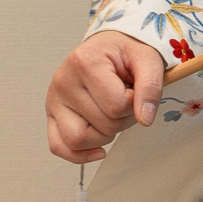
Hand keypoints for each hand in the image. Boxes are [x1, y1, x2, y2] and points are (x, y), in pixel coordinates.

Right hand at [45, 31, 167, 161]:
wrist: (109, 46)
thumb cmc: (126, 52)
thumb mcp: (147, 59)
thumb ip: (151, 87)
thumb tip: (145, 119)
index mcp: (85, 62)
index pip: (116, 105)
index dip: (134, 104)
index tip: (134, 90)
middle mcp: (63, 81)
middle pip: (101, 126)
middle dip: (123, 121)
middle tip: (126, 102)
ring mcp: (54, 99)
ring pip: (78, 141)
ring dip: (104, 137)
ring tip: (111, 115)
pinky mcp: (51, 114)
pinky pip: (59, 146)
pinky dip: (80, 155)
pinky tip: (98, 148)